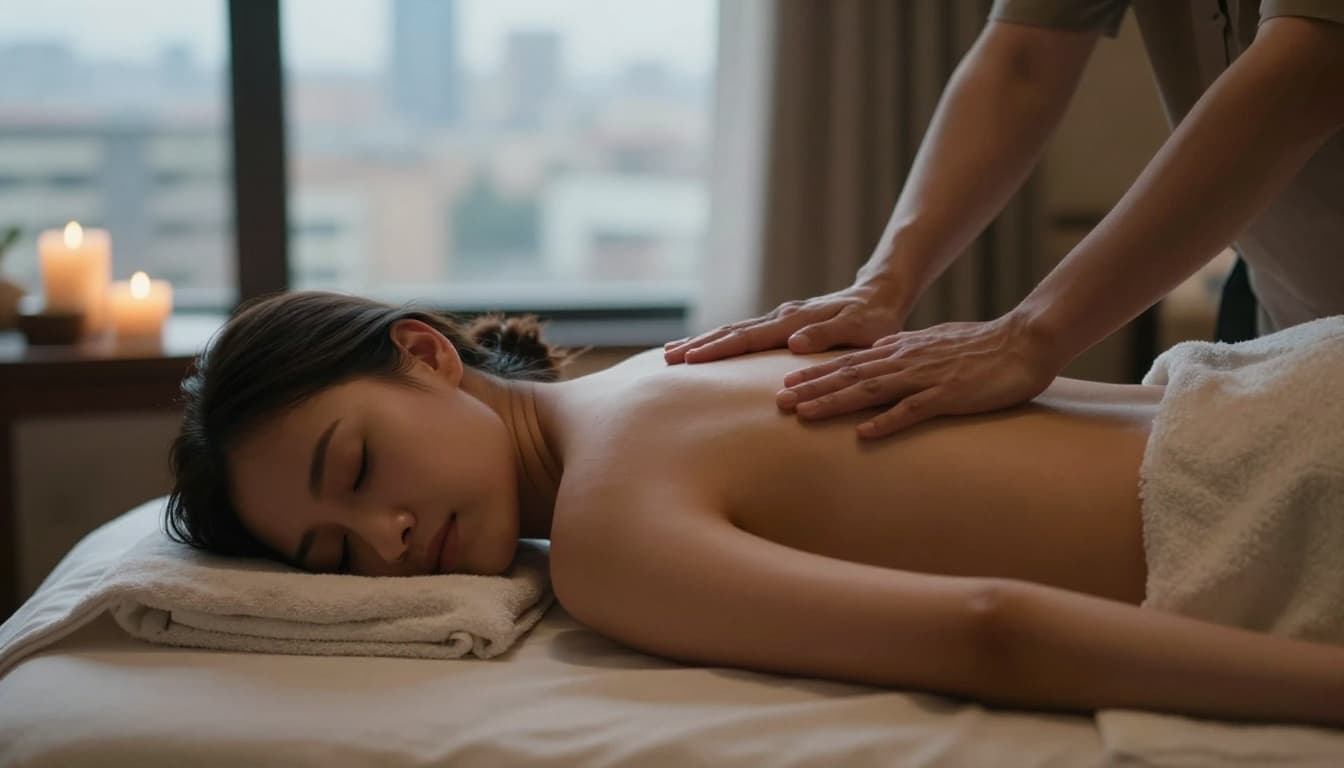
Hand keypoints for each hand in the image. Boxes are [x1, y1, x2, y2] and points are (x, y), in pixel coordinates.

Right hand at [664, 280, 908, 363]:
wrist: (878, 295)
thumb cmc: (874, 319)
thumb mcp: (860, 331)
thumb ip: (827, 336)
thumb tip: (793, 343)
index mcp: (794, 321)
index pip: (748, 338)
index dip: (719, 350)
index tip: (691, 361)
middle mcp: (780, 317)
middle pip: (731, 332)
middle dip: (698, 345)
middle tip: (665, 359)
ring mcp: (777, 319)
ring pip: (732, 330)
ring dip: (702, 342)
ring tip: (670, 353)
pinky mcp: (779, 324)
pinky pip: (743, 333)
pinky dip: (719, 340)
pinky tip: (703, 348)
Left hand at [775, 312, 1059, 437]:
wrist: (1024, 341)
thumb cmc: (983, 347)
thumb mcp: (935, 343)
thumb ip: (906, 352)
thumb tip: (883, 357)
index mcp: (903, 350)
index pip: (851, 362)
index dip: (817, 372)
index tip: (787, 381)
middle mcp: (906, 360)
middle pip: (849, 375)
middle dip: (812, 388)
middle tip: (778, 401)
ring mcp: (926, 377)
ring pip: (870, 390)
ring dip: (834, 402)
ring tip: (803, 414)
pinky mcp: (948, 395)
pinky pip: (912, 410)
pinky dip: (886, 421)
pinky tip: (863, 433)